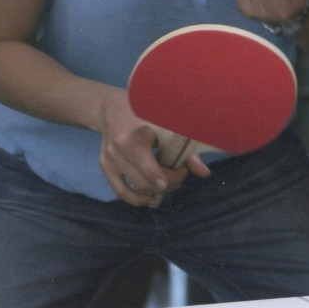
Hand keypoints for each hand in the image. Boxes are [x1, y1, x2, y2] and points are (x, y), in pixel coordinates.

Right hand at [94, 87, 206, 207]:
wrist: (112, 108)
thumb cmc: (144, 112)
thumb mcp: (166, 124)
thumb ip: (186, 149)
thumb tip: (204, 173)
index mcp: (135, 135)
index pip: (149, 165)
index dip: (169, 177)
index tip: (182, 172)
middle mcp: (118, 148)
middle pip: (146, 181)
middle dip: (168, 183)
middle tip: (179, 175)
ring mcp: (109, 159)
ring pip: (136, 188)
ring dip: (156, 191)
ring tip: (168, 183)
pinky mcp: (104, 166)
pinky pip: (120, 191)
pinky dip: (137, 199)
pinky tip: (150, 197)